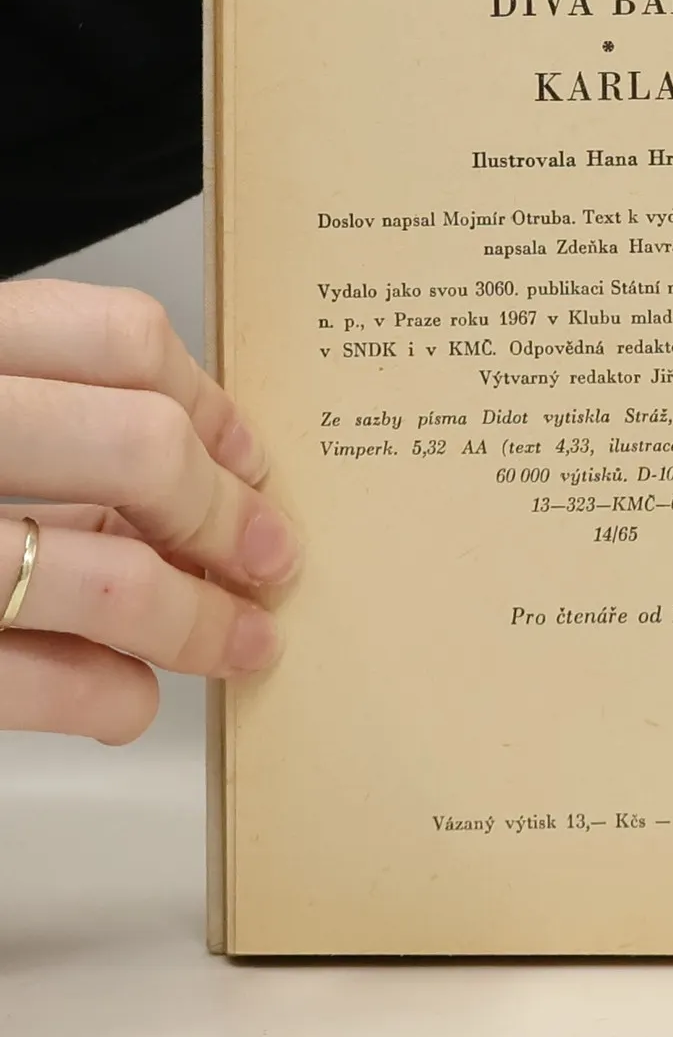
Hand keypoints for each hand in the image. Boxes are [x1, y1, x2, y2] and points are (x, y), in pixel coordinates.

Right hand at [0, 282, 297, 742]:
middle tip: (274, 559)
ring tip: (240, 643)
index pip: (119, 338)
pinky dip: (98, 697)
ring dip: (197, 623)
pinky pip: (34, 681)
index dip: (210, 405)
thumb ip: (52, 427)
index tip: (254, 463)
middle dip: (228, 518)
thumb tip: (199, 480)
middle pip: (141, 449)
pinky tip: (121, 697)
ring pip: (106, 577)